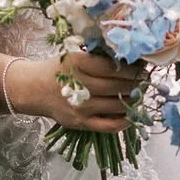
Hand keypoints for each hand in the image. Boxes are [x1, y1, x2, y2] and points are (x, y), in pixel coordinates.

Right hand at [4, 50, 140, 131]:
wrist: (34, 89)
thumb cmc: (59, 69)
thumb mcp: (74, 54)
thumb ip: (98, 56)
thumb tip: (131, 58)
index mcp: (77, 63)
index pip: (112, 67)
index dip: (131, 69)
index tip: (142, 67)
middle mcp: (78, 85)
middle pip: (117, 86)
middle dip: (136, 84)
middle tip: (145, 81)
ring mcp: (79, 107)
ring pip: (117, 105)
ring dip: (132, 100)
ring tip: (139, 94)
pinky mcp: (80, 123)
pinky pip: (108, 126)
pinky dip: (124, 122)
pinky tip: (131, 115)